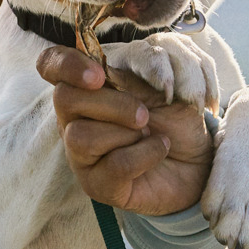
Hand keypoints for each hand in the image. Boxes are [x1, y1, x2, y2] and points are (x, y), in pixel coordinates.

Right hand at [37, 45, 212, 216]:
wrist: (196, 159)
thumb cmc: (172, 117)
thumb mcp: (165, 81)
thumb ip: (143, 64)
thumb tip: (118, 66)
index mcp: (86, 87)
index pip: (51, 65)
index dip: (65, 64)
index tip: (97, 74)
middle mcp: (75, 120)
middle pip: (64, 99)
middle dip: (111, 103)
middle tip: (144, 114)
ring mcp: (81, 155)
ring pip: (81, 137)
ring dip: (126, 132)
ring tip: (148, 133)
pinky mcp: (98, 185)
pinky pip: (115, 165)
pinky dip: (146, 153)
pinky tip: (159, 149)